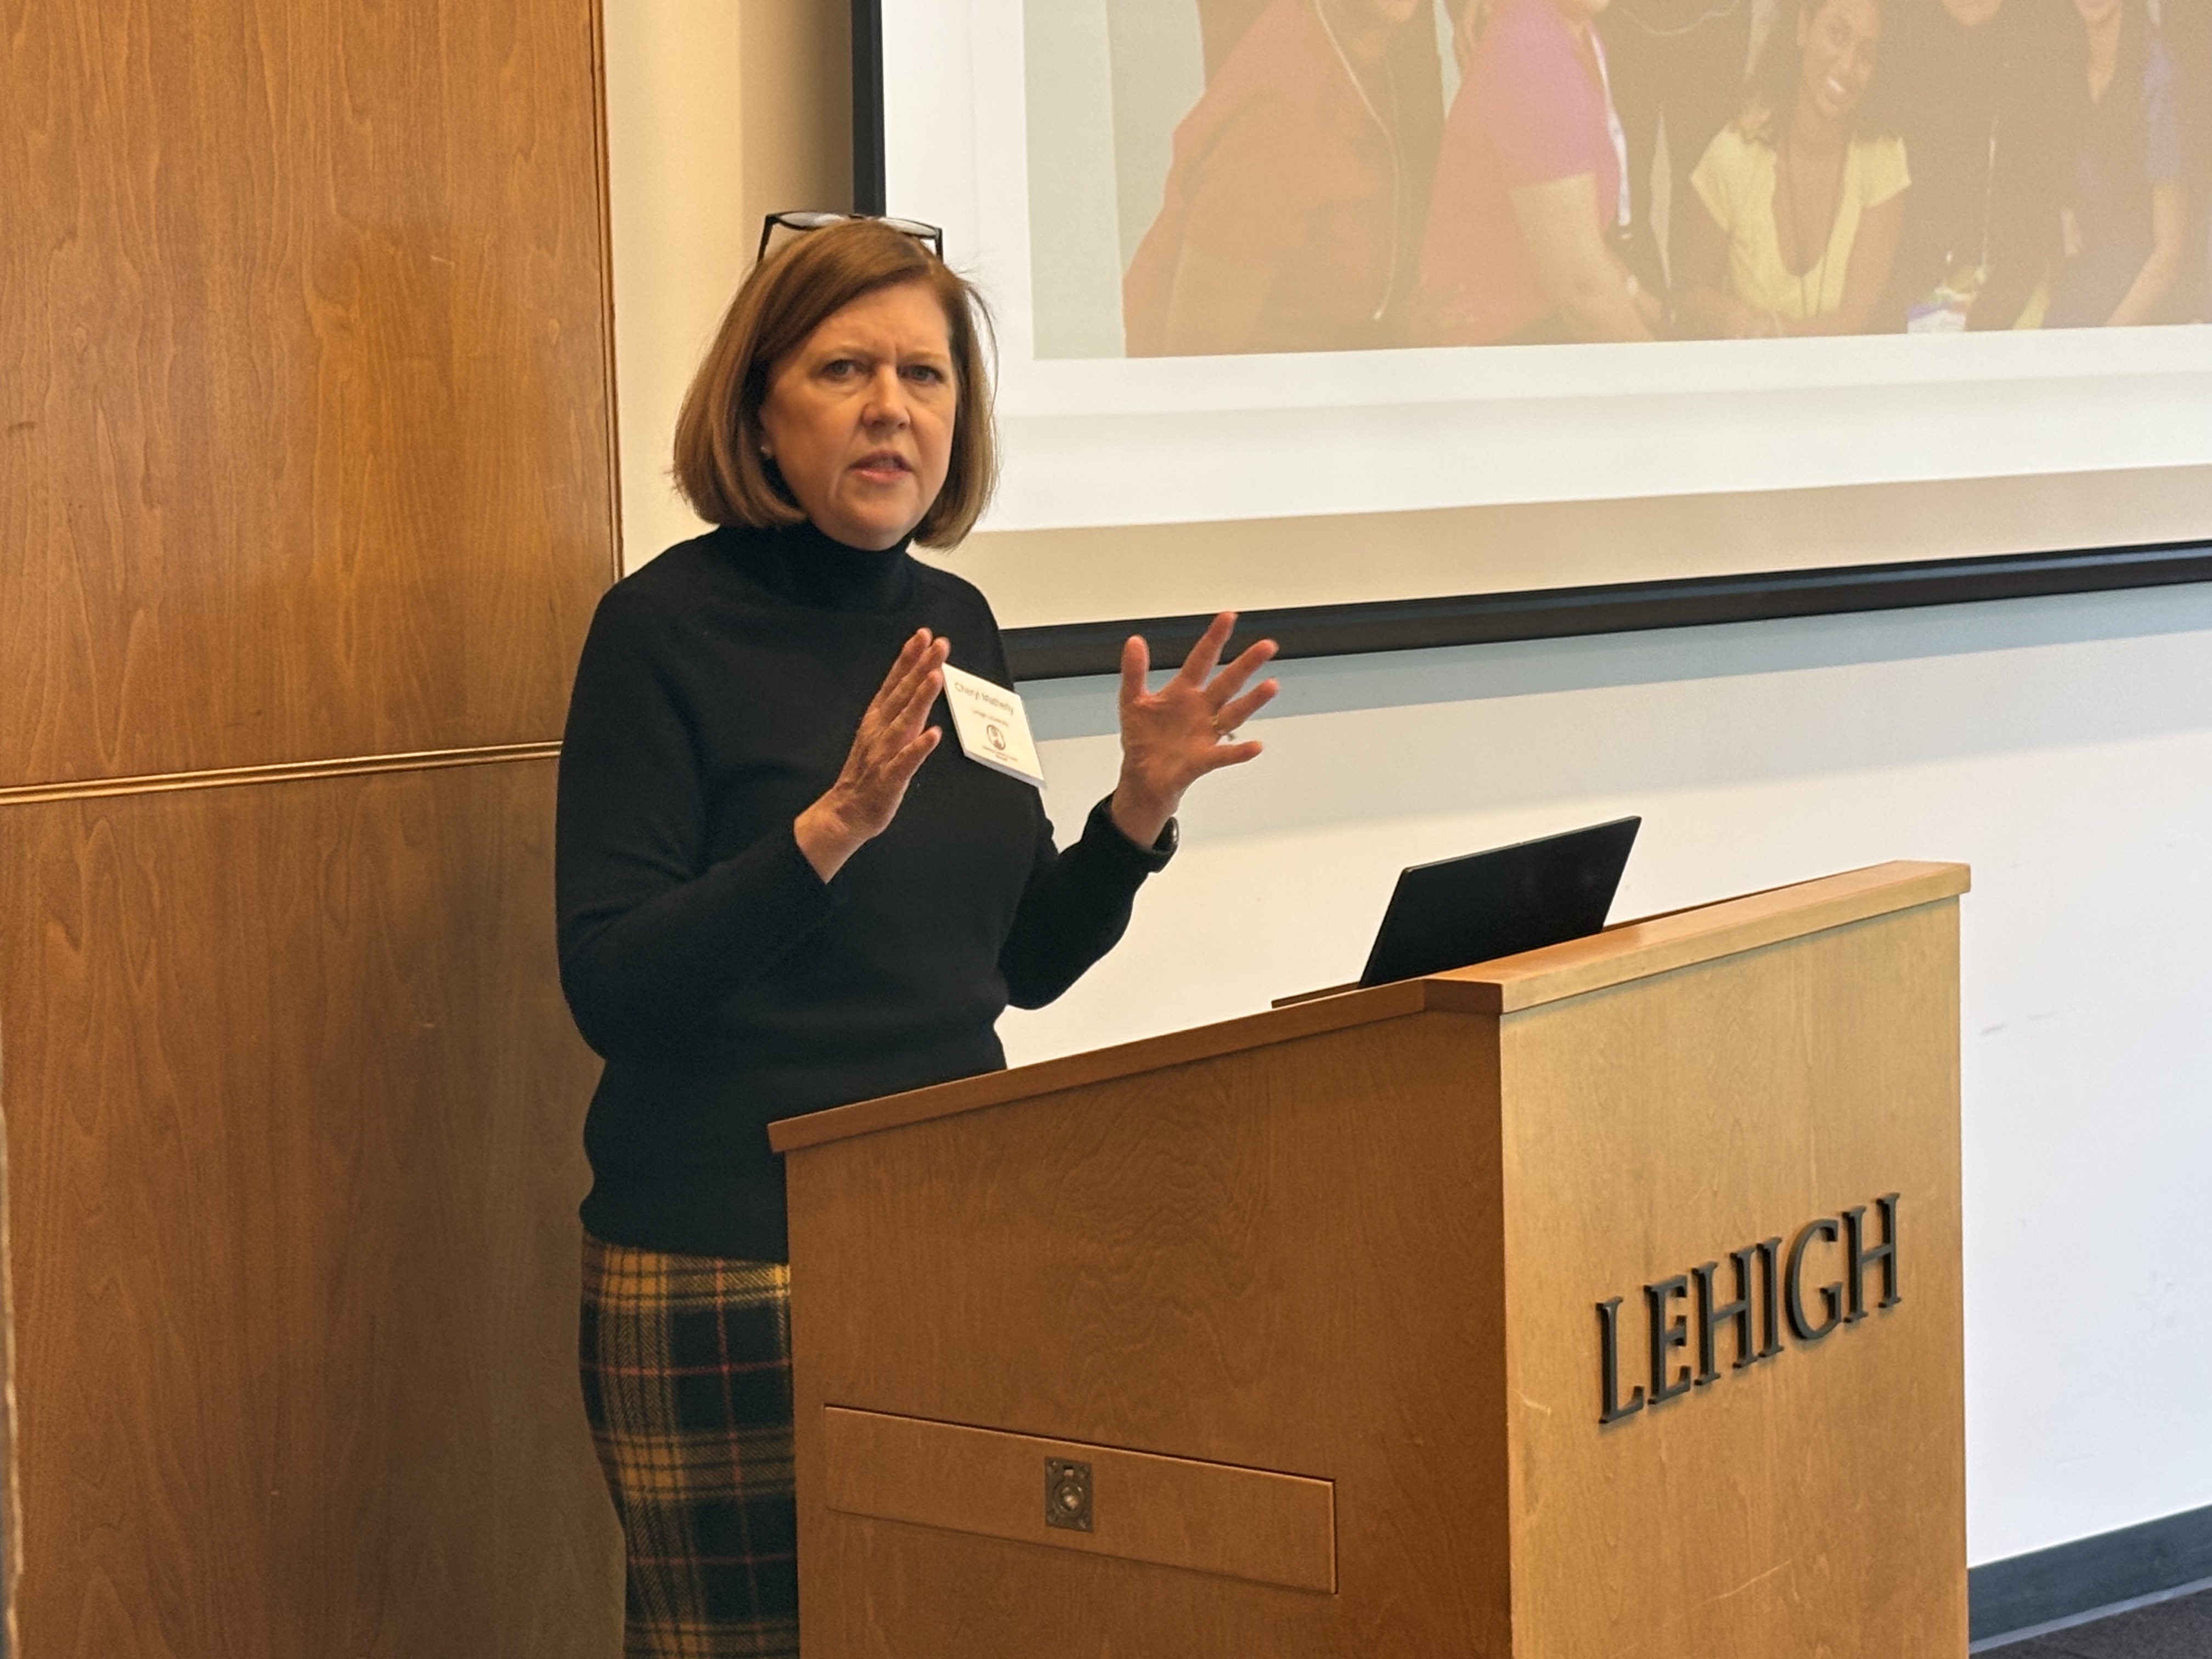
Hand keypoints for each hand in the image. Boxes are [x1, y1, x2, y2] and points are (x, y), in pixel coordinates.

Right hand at [795, 629, 949, 880]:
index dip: (909, 658)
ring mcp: (884, 754)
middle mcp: (880, 731)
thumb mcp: (882, 732)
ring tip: (935, 677)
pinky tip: (933, 735)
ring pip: (904, 722)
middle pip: (902, 694)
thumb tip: (918, 679)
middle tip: (937, 644)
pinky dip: (918, 748)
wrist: (846, 812)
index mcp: (878, 719)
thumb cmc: (869, 772)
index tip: (923, 634)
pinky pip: (905, 762)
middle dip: (920, 667)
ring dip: (919, 699)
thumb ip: (899, 708)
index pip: (895, 682)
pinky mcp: (889, 779)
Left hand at [1109, 612, 1278, 848]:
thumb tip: (1134, 640)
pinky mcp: (1203, 759)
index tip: (1229, 616)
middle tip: (1268, 645)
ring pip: (1234, 713)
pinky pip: (1224, 754)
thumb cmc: (1143, 738)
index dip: (1214, 639)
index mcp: (1183, 692)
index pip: (1202, 659)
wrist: (1143, 776)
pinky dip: (1239, 751)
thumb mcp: (1132, 701)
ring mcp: (1205, 733)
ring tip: (1271, 685)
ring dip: (1252, 701)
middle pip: (1227, 682)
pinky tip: (1256, 746)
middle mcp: (1201, 709)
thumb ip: (1134, 672)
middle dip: (1246, 664)